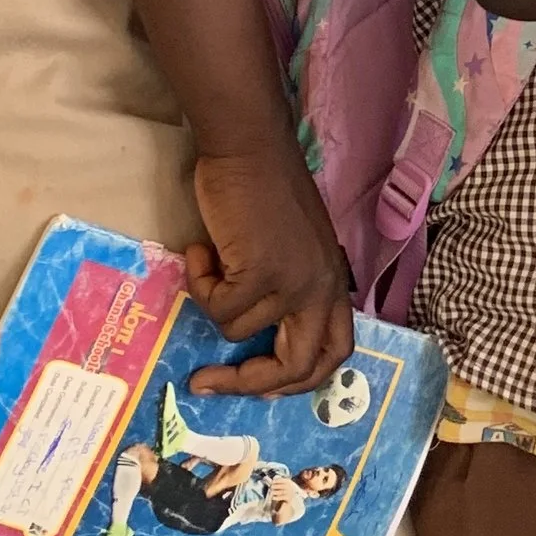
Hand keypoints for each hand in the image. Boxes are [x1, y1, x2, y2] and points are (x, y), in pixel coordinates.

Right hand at [179, 147, 355, 395]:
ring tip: (210, 258)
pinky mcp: (261, 273)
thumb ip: (285, 288)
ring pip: (238, 330)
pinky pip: (217, 306)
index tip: (261, 388)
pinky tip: (202, 249)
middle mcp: (321, 288)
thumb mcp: (291, 249)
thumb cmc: (263, 190)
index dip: (300, 380)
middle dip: (250, 384)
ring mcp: (294, 283)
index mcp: (332, 283)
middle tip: (207, 381)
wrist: (249, 147)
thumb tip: (254, 338)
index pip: (336, 351)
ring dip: (211, 299)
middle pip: (300, 367)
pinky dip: (199, 281)